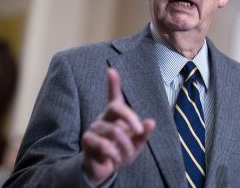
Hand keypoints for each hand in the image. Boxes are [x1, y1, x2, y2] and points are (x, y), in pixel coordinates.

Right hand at [82, 68, 155, 184]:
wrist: (105, 170)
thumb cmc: (121, 152)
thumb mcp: (136, 144)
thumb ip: (144, 133)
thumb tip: (151, 122)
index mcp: (115, 116)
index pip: (113, 96)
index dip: (113, 83)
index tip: (112, 70)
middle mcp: (103, 118)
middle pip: (117, 108)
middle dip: (132, 119)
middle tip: (140, 132)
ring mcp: (94, 128)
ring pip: (114, 130)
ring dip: (125, 145)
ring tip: (126, 155)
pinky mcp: (87, 141)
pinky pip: (104, 145)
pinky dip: (115, 155)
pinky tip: (115, 160)